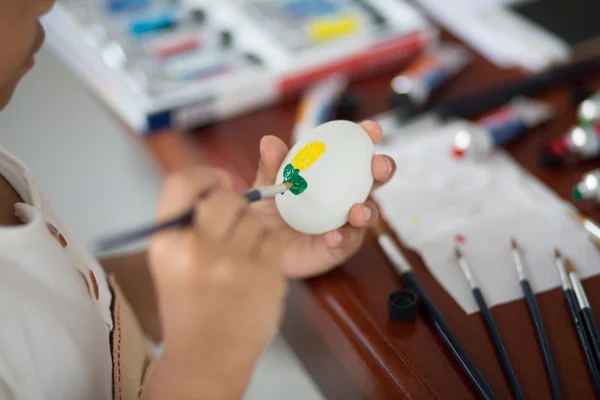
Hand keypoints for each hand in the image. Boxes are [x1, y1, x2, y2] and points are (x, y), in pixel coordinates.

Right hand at [146, 168, 285, 398]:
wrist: (206, 358)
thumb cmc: (190, 305)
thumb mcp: (171, 261)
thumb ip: (188, 220)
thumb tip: (221, 180)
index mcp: (166, 244)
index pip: (182, 183)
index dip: (204, 177)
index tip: (218, 182)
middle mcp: (196, 251)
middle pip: (227, 198)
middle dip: (234, 207)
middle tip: (231, 229)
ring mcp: (233, 264)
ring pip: (255, 219)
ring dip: (252, 232)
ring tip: (240, 259)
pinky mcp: (265, 276)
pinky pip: (273, 240)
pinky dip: (268, 250)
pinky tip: (254, 271)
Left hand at [251, 120, 394, 278]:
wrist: (258, 249)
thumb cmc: (268, 211)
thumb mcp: (267, 186)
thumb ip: (270, 166)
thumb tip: (269, 142)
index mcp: (331, 171)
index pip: (354, 150)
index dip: (367, 137)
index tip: (370, 130)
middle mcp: (346, 193)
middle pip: (374, 178)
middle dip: (383, 168)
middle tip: (378, 166)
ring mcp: (346, 221)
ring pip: (369, 213)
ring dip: (368, 210)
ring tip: (357, 212)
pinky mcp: (341, 246)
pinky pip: (348, 241)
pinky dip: (343, 237)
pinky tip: (333, 237)